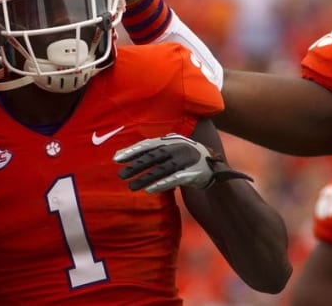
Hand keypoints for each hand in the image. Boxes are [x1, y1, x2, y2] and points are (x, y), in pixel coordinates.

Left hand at [113, 134, 251, 192]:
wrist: (215, 168)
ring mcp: (185, 161)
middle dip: (136, 165)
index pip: (148, 144)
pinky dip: (162, 184)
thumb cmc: (187, 158)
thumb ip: (153, 151)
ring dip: (145, 178)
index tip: (116, 158)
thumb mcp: (172, 150)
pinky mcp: (192, 174)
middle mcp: (178, 148)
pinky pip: (174, 179)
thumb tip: (127, 154)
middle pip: (153, 157)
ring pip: (161, 170)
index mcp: (171, 141)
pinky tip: (150, 189)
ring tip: (131, 186)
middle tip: (120, 174)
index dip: (132, 151)